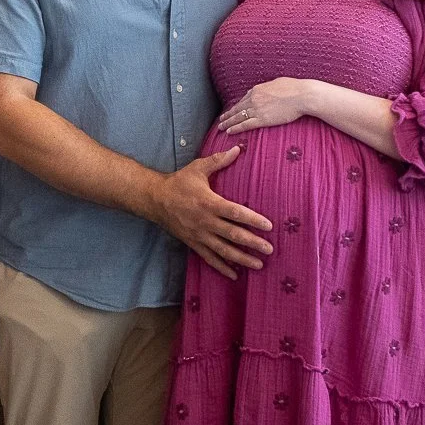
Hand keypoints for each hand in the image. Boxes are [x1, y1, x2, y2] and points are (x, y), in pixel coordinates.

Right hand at [152, 145, 272, 279]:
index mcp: (209, 203)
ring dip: (242, 258)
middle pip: (233, 234)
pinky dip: (222, 267)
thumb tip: (237, 149)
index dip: (253, 220)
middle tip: (269, 249)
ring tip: (258, 264)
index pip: (235, 213)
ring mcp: (199, 235)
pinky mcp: (193, 243)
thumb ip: (218, 161)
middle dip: (252, 243)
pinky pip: (209, 258)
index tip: (269, 226)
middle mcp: (205, 222)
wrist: (154, 200)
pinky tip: (235, 275)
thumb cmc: (179, 182)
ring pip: (223, 250)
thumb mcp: (197, 168)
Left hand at [216, 78, 308, 135]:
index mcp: (257, 89)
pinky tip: (229, 131)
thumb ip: (268, 88)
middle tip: (221, 120)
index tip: (233, 110)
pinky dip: (236, 128)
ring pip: (238, 117)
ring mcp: (257, 109)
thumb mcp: (277, 83)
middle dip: (228, 115)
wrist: (302, 95)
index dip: (237, 106)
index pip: (244, 99)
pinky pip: (245, 125)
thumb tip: (265, 90)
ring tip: (221, 127)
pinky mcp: (262, 119)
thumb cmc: (294, 88)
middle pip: (237, 108)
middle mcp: (254, 99)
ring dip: (228, 123)